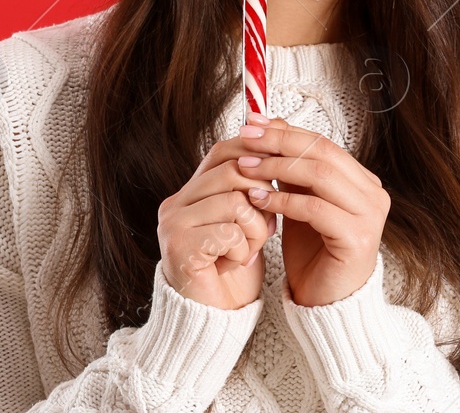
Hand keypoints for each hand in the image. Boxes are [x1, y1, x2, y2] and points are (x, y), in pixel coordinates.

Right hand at [155, 134, 279, 309]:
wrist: (215, 317)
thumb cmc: (233, 265)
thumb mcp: (247, 218)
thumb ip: (252, 186)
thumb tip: (279, 142)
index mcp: (190, 191)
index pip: (223, 150)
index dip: (257, 152)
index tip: (286, 163)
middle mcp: (175, 203)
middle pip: (234, 172)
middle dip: (264, 196)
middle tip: (267, 225)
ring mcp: (173, 225)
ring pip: (236, 201)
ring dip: (256, 228)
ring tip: (250, 247)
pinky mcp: (179, 248)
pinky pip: (230, 232)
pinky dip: (244, 250)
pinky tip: (235, 264)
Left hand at [237, 114, 389, 306]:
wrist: (327, 303)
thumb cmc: (313, 254)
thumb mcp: (300, 204)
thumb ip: (292, 171)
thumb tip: (268, 128)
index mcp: (363, 181)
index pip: (323, 143)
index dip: (286, 131)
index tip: (252, 124)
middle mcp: (373, 194)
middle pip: (323, 153)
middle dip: (280, 142)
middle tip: (245, 138)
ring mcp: (370, 215)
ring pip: (320, 175)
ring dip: (277, 168)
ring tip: (245, 167)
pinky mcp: (357, 238)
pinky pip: (315, 209)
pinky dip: (283, 201)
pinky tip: (258, 199)